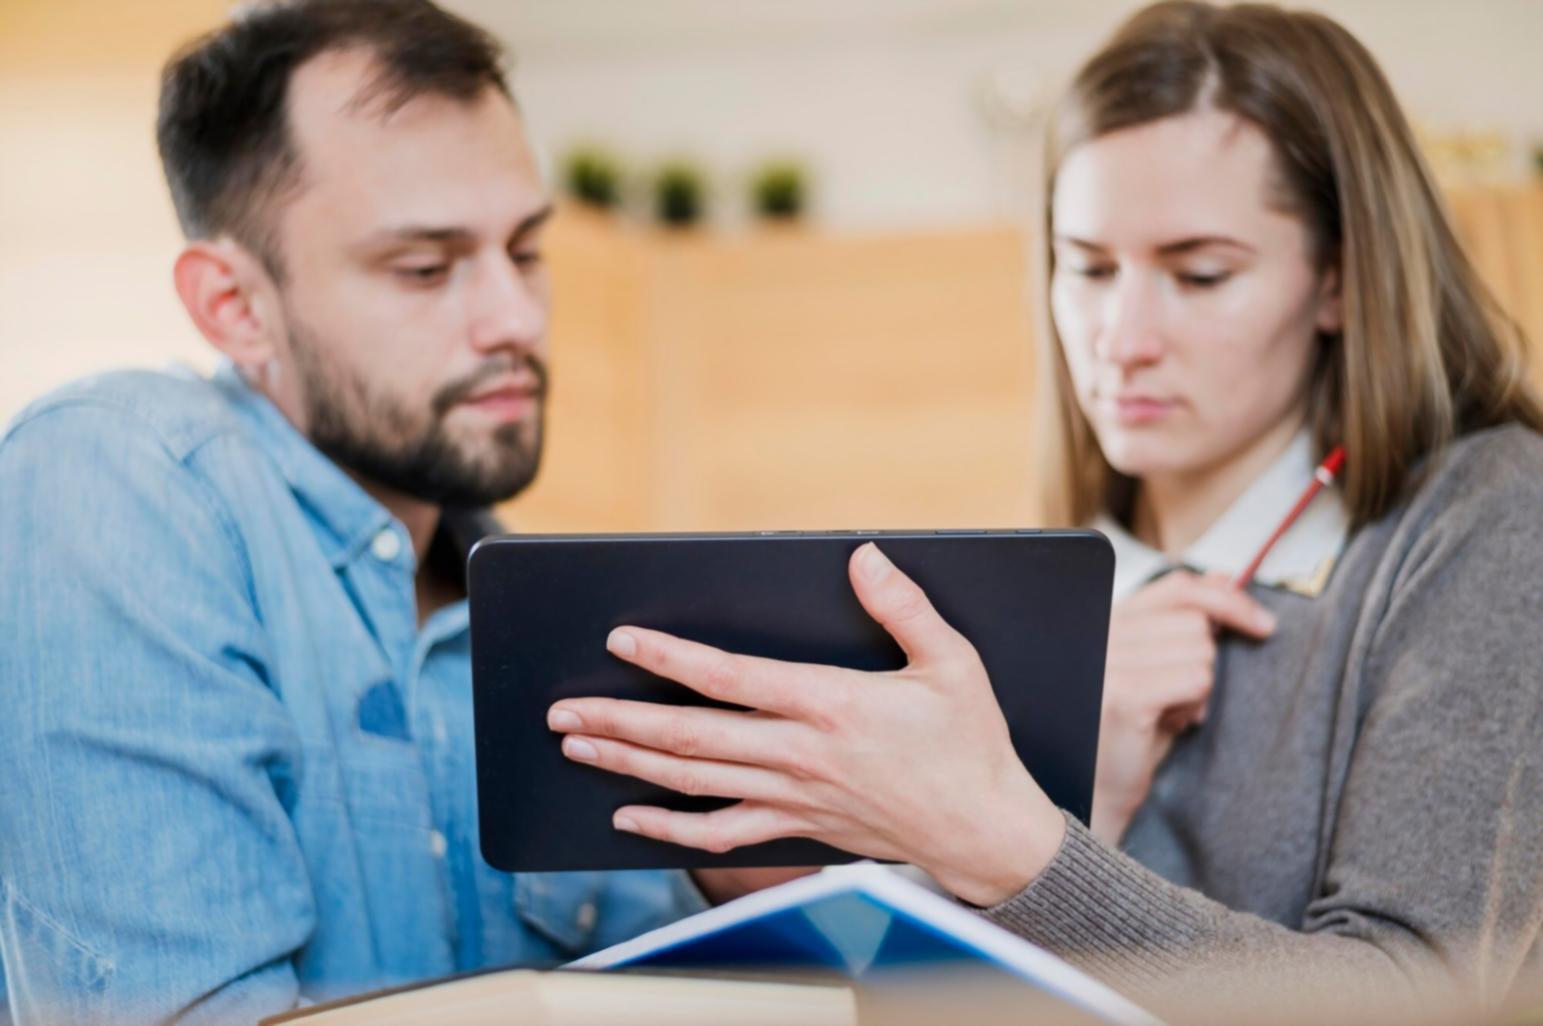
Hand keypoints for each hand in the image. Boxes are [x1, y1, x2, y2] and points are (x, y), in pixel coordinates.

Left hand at [546, 542, 1065, 907]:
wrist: (984, 833)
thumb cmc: (970, 745)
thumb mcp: (953, 663)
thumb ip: (904, 607)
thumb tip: (863, 556)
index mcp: (831, 704)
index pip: (731, 678)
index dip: (671, 657)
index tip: (623, 638)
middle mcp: (799, 753)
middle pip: (690, 736)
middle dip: (620, 720)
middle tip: (562, 710)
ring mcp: (791, 796)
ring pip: (692, 781)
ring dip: (628, 763)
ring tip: (576, 745)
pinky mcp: (795, 826)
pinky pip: (719, 834)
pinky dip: (668, 828)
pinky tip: (629, 817)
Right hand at [1091, 570, 1275, 843]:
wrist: (1091, 796)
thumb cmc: (1125, 738)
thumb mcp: (1156, 671)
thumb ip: (1183, 623)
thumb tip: (1224, 576)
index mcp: (1105, 622)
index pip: (1177, 586)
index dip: (1225, 598)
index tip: (1261, 624)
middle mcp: (1099, 634)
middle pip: (1195, 621)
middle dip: (1204, 661)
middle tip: (1179, 698)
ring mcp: (1107, 662)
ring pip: (1200, 651)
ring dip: (1199, 687)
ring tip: (1169, 713)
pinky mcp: (1122, 694)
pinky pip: (1195, 679)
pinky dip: (1194, 704)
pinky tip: (1170, 724)